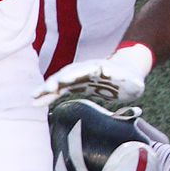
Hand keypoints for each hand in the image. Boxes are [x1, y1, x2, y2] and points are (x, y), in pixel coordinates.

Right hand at [34, 42, 152, 108]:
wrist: (126, 75)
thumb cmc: (132, 81)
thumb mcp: (135, 84)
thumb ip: (133, 83)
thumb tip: (128, 80)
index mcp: (101, 68)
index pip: (86, 69)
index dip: (76, 74)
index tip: (66, 80)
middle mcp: (86, 70)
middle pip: (69, 73)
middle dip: (58, 81)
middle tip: (47, 89)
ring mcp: (79, 77)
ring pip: (60, 81)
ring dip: (47, 88)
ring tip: (34, 97)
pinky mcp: (75, 85)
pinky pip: (59, 90)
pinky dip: (48, 95)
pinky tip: (36, 102)